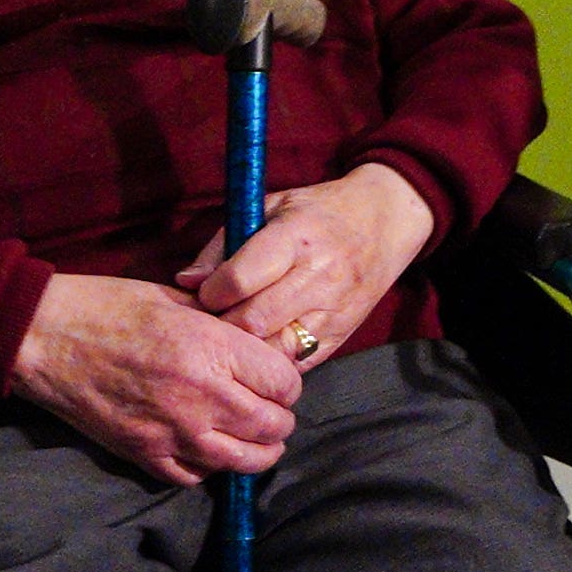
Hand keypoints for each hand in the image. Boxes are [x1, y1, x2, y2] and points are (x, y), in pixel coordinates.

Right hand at [11, 274, 301, 483]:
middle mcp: (200, 397)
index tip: (275, 378)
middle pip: (274, 426)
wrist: (43, 337)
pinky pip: (197, 477)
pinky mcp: (145, 455)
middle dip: (279, 419)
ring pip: (245, 461)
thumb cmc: (106, 307)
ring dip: (257, 450)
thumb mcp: (176, 299)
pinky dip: (209, 466)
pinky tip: (206, 448)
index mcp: (211, 349)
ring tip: (254, 438)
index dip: (285, 381)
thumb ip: (223, 327)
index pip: (285, 383)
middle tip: (271, 410)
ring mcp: (173, 433)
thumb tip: (258, 345)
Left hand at [180, 164, 435, 368]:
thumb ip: (224, 244)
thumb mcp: (270, 207)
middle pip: (253, 321)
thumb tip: (186, 281)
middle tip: (212, 321)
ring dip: (247, 348)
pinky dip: (273, 360)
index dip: (211, 293)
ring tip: (235, 335)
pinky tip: (262, 346)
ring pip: (274, 350)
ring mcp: (334, 310)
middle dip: (223, 325)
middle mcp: (319, 276)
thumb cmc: (317, 212)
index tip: (205, 293)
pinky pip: (297, 364)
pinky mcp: (342, 335)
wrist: (384, 223)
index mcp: (296, 237)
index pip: (240, 279)